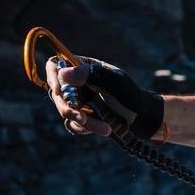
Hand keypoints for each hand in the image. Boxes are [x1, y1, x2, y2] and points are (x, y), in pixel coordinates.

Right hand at [45, 56, 163, 137]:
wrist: (142, 117)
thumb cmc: (129, 94)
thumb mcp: (112, 81)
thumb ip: (88, 75)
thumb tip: (63, 72)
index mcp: (81, 67)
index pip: (54, 65)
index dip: (52, 77)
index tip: (60, 90)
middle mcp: (76, 83)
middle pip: (57, 93)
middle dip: (69, 108)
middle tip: (83, 118)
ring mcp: (77, 100)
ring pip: (66, 112)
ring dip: (83, 122)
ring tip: (105, 128)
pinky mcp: (82, 117)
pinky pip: (73, 125)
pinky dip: (86, 129)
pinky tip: (104, 129)